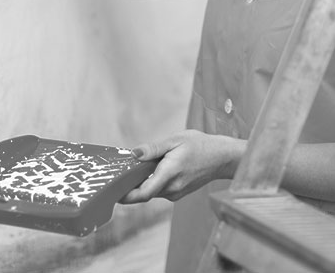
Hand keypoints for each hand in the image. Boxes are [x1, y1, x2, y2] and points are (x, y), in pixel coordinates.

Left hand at [120, 130, 243, 203]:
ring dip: (142, 181)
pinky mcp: (178, 193)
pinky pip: (159, 190)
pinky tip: (152, 168)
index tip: (113, 191)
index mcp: (170, 174)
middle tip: (118, 172)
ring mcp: (176, 193)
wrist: (222, 158)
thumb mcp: (176, 140)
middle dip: (130, 184)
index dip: (125, 195)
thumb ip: (154, 148)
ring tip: (136, 166)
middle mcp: (172, 188)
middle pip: (144, 192)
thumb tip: (134, 154)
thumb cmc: (200, 145)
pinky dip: (152, 181)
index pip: (143, 193)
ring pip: (151, 191)